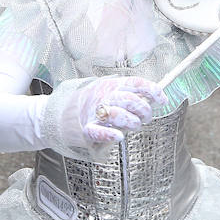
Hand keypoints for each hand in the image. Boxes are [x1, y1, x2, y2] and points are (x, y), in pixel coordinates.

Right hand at [43, 76, 166, 159]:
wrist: (56, 116)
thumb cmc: (88, 105)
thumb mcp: (107, 92)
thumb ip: (126, 93)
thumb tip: (152, 97)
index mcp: (110, 85)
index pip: (135, 83)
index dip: (151, 90)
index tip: (162, 99)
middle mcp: (102, 96)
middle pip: (129, 99)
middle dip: (143, 109)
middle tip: (146, 117)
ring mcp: (93, 112)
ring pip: (116, 114)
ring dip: (130, 121)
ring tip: (134, 126)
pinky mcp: (85, 129)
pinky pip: (98, 131)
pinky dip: (109, 133)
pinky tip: (119, 136)